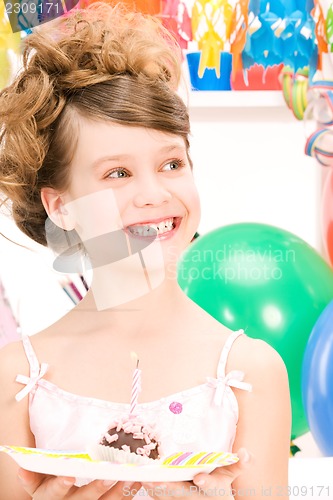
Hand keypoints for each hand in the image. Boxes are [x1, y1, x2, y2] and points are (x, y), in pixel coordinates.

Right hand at [18, 468, 140, 498]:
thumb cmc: (49, 489)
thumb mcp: (37, 485)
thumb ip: (32, 476)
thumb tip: (23, 468)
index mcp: (51, 498)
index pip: (54, 493)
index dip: (61, 485)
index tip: (70, 476)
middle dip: (96, 488)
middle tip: (109, 475)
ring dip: (119, 491)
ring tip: (131, 475)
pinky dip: (129, 493)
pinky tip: (139, 480)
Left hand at [141, 448, 251, 499]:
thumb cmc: (219, 482)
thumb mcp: (230, 474)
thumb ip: (239, 464)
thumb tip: (246, 453)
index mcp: (214, 489)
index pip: (212, 485)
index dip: (206, 482)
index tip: (198, 477)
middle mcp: (197, 497)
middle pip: (183, 494)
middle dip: (172, 488)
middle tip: (159, 480)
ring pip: (168, 497)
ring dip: (157, 490)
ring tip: (146, 479)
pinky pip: (159, 498)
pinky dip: (151, 490)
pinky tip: (141, 480)